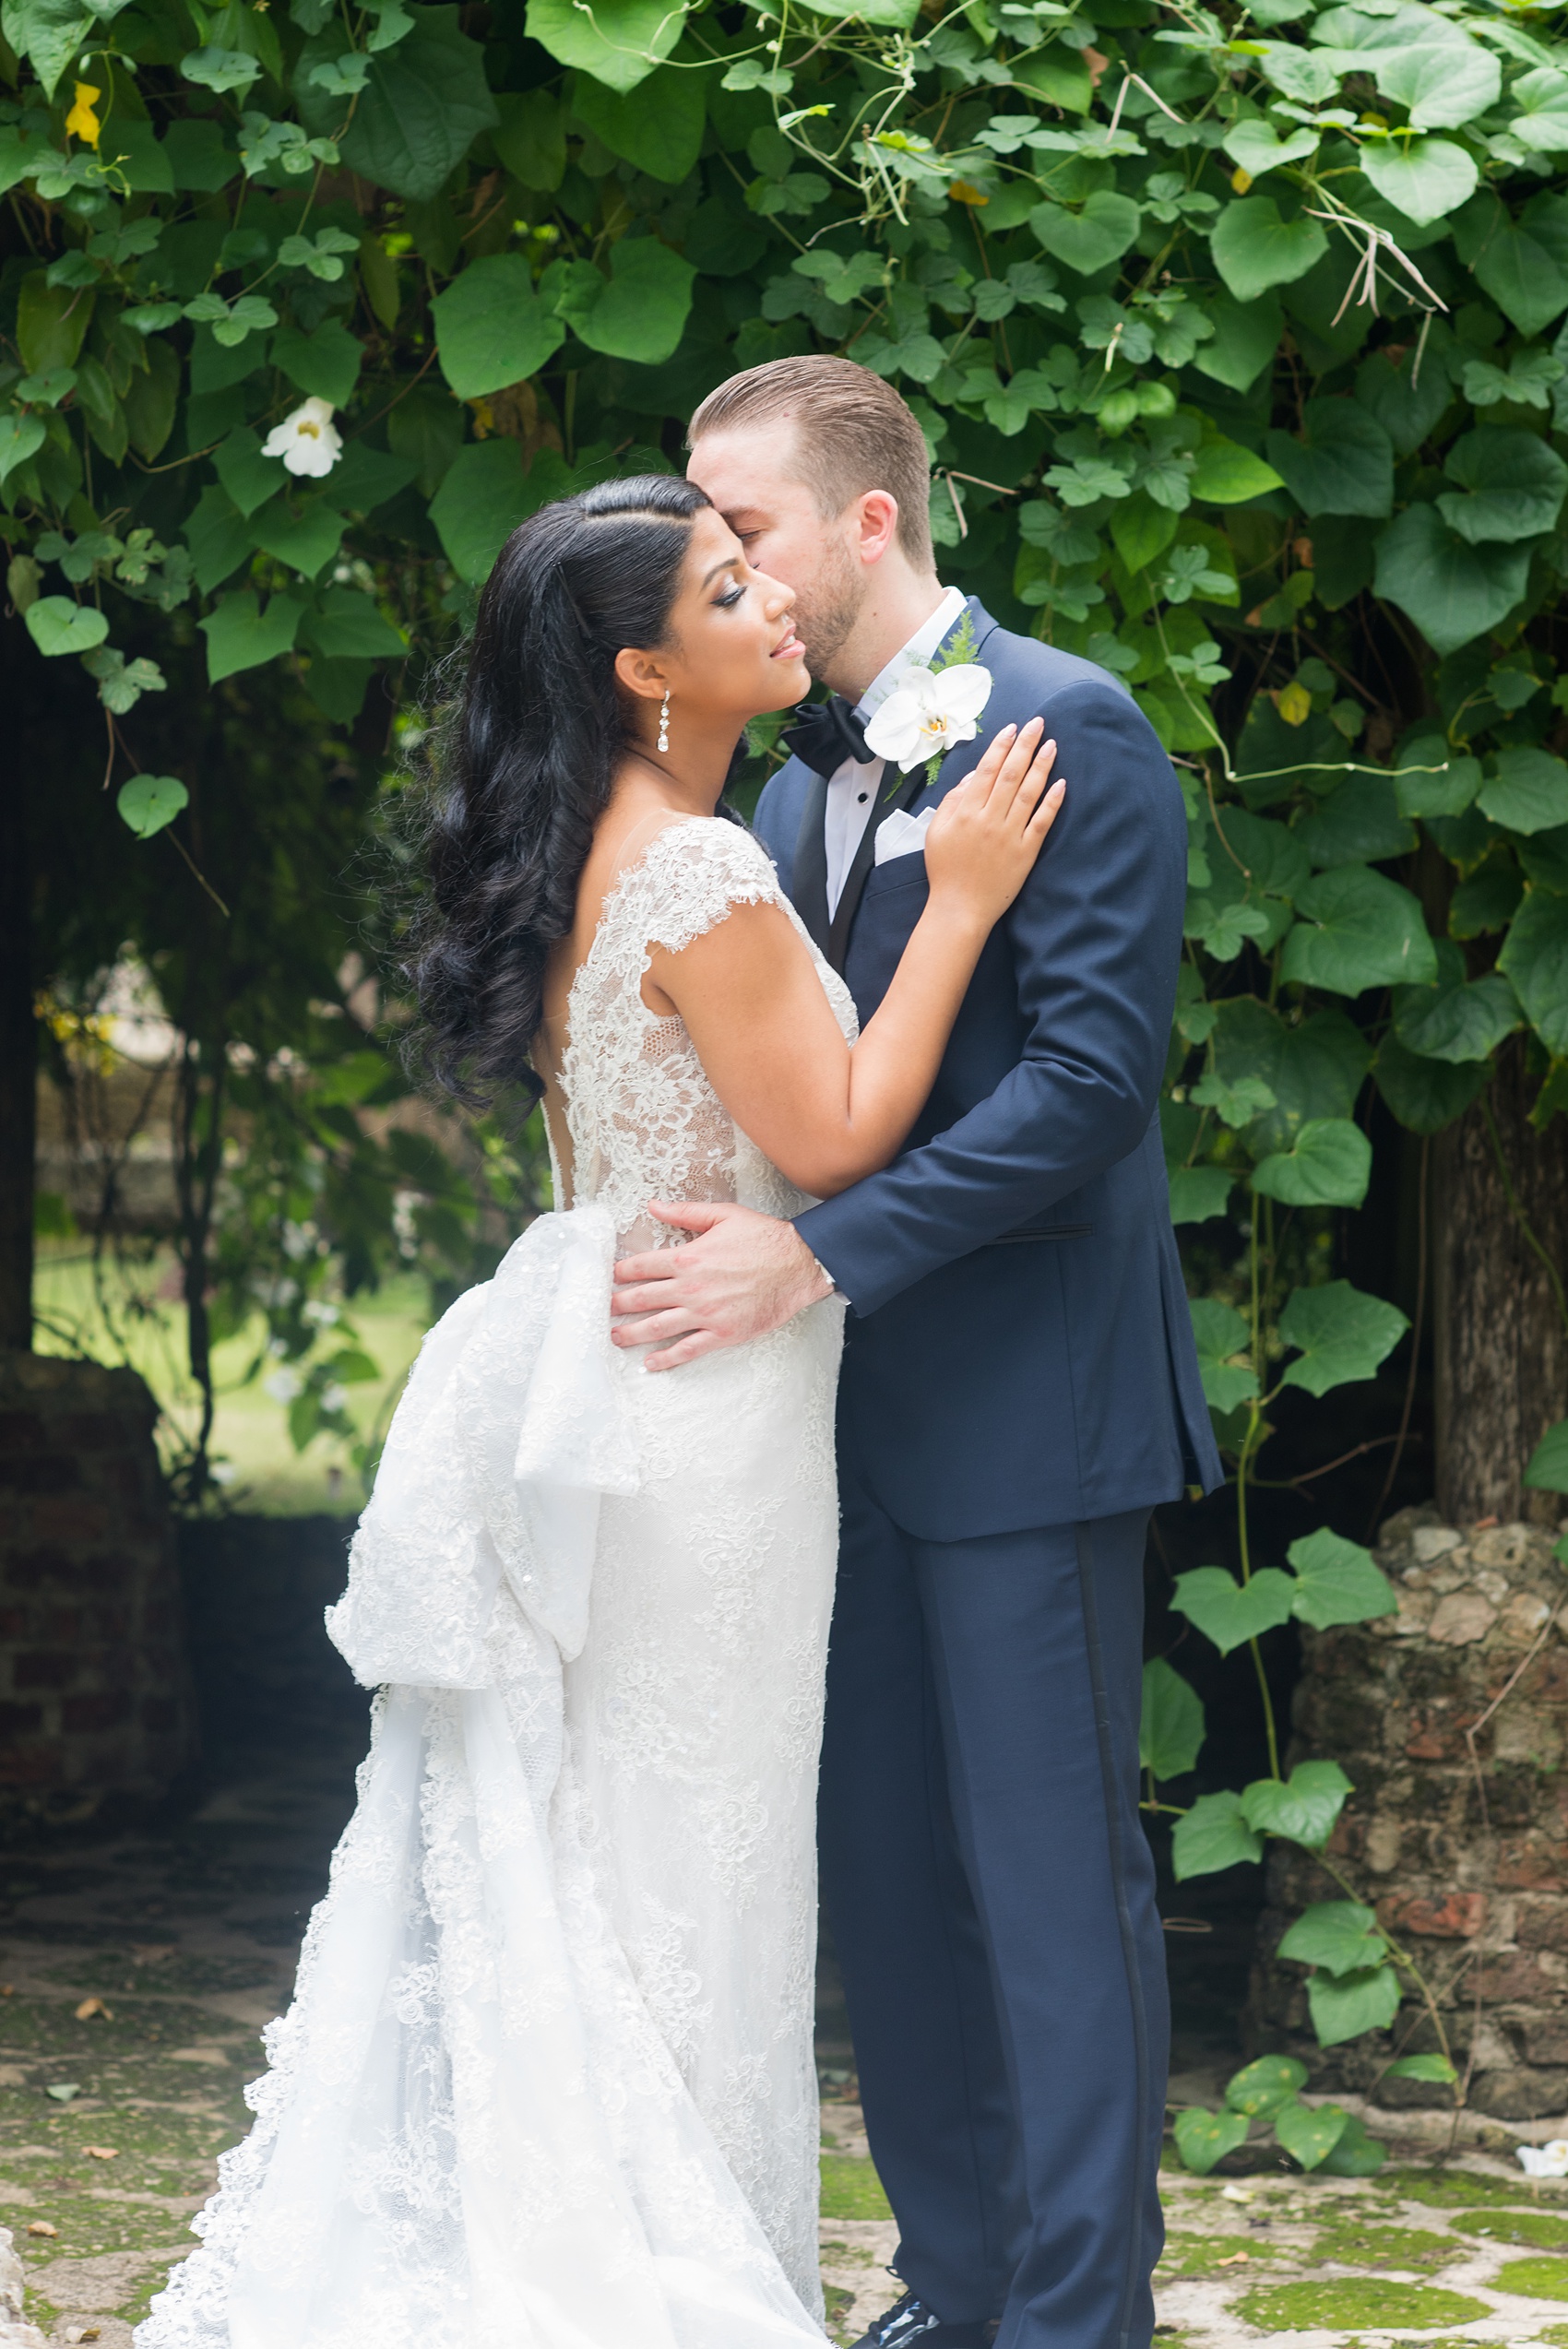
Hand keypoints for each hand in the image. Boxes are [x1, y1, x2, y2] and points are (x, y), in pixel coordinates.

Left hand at [611, 1201, 835, 1369]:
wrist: (798, 1264)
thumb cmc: (763, 1237)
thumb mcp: (723, 1215)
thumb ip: (684, 1213)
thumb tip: (653, 1206)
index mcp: (687, 1257)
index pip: (641, 1267)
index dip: (619, 1274)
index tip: (607, 1279)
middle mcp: (690, 1288)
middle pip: (641, 1299)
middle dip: (617, 1305)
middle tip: (601, 1311)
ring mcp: (705, 1314)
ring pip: (657, 1328)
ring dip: (631, 1334)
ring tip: (614, 1337)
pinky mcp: (722, 1334)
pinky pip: (687, 1350)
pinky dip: (666, 1359)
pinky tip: (650, 1363)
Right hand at [923, 716, 1063, 930]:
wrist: (959, 908)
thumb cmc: (945, 869)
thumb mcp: (936, 831)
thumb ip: (952, 800)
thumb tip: (975, 776)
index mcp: (966, 811)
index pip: (988, 770)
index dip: (1001, 746)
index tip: (1012, 727)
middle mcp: (989, 819)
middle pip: (1011, 774)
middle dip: (1025, 745)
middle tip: (1038, 723)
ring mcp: (1009, 836)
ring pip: (1029, 793)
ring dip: (1041, 766)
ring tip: (1052, 745)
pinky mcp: (1025, 853)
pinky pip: (1041, 822)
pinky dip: (1052, 802)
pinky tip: (1061, 784)